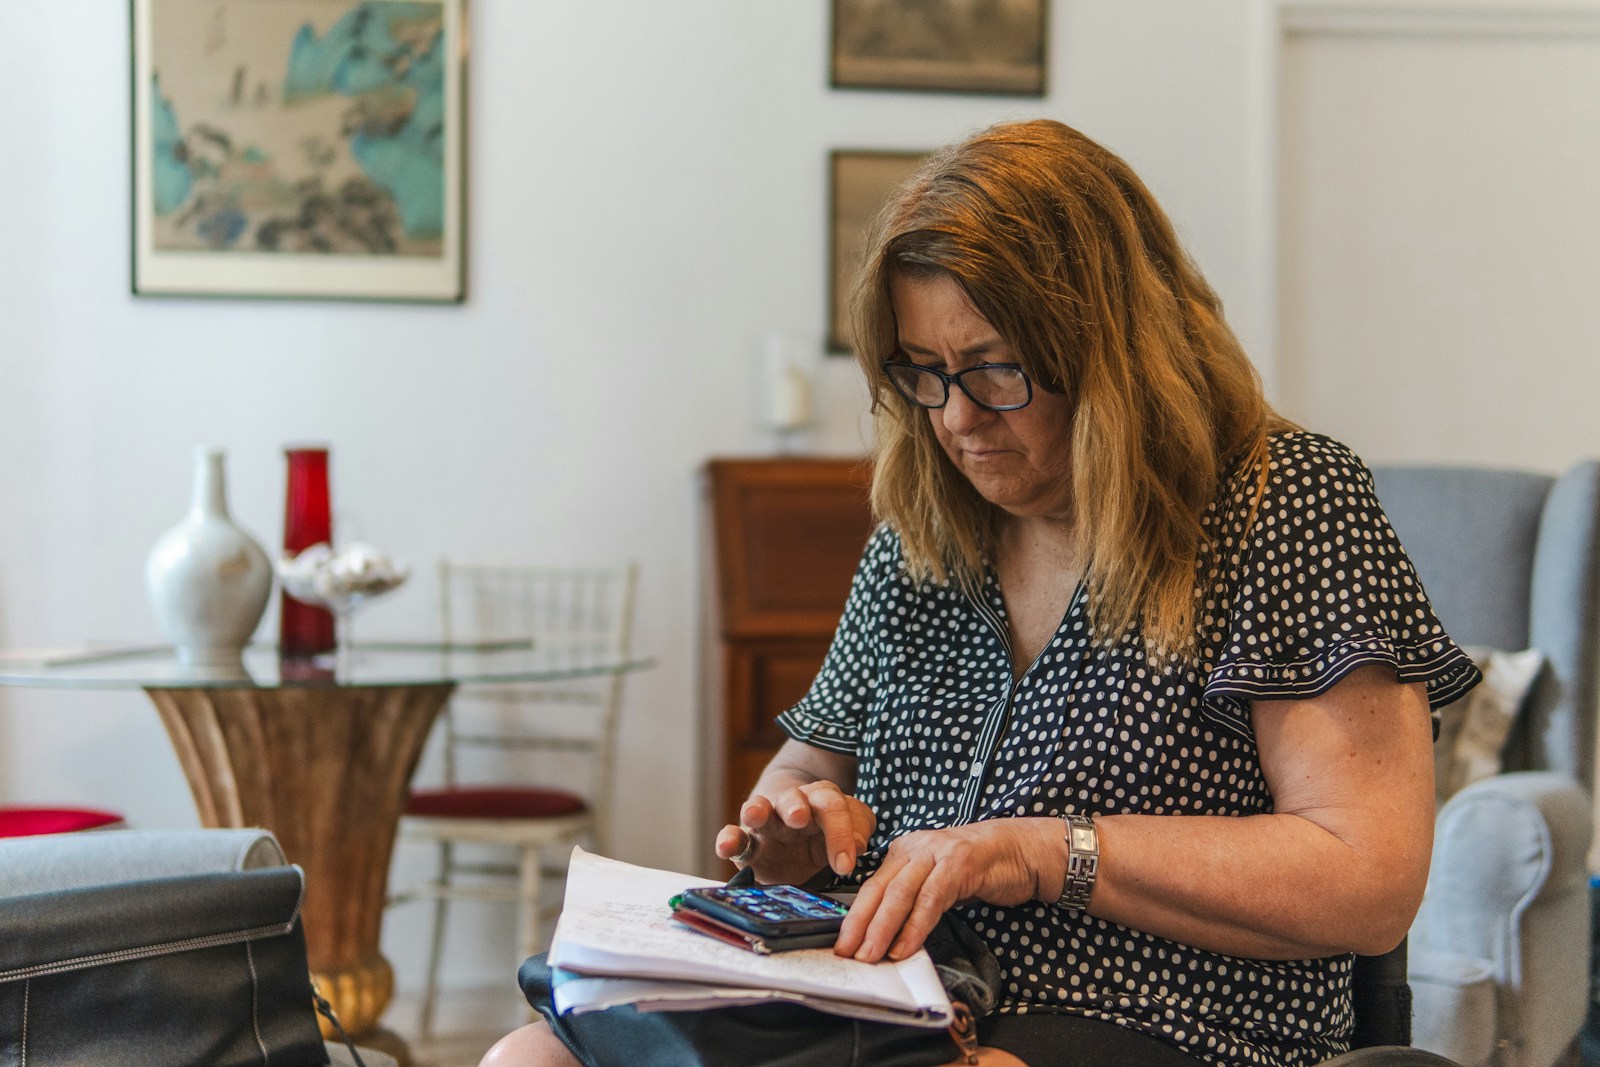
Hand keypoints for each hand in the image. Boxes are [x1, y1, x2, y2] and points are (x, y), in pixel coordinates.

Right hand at [714, 781, 875, 886]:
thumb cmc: (825, 830)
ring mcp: (766, 822)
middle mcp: (791, 806)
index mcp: (820, 800)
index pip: (832, 807)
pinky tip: (725, 847)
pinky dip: (728, 840)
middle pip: (793, 800)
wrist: (795, 831)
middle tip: (799, 817)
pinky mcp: (748, 843)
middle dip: (795, 807)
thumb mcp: (848, 828)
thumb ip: (857, 830)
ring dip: (756, 811)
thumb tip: (859, 844)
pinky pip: (735, 837)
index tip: (846, 865)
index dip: (840, 834)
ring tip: (754, 815)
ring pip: (759, 809)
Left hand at [834, 820, 1044, 962]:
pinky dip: (915, 926)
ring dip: (882, 929)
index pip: (871, 887)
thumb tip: (888, 937)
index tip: (842, 945)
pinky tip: (905, 947)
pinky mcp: (959, 864)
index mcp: (905, 853)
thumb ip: (915, 900)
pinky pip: (931, 899)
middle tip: (846, 953)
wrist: (1022, 850)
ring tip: (870, 955)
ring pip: (900, 893)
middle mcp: (915, 848)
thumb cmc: (980, 869)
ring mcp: (937, 853)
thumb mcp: (938, 881)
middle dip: (859, 924)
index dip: (854, 917)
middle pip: (878, 889)